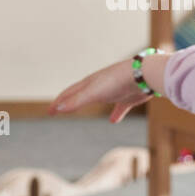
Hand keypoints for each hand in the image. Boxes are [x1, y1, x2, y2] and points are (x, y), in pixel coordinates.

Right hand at [48, 53, 164, 122]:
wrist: (144, 74)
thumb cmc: (117, 81)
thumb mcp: (93, 92)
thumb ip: (77, 101)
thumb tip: (58, 108)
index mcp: (89, 83)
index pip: (69, 93)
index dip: (59, 102)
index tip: (50, 112)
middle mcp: (100, 86)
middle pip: (80, 94)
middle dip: (69, 101)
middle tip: (59, 109)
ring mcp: (114, 91)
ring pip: (98, 98)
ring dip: (89, 103)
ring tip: (82, 110)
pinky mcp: (128, 97)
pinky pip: (120, 107)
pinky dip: (116, 114)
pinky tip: (114, 121)